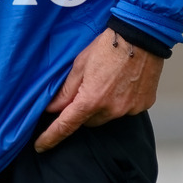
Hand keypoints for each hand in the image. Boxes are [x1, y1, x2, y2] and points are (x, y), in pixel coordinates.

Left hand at [34, 28, 163, 152]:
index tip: (40, 146)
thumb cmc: (109, 45)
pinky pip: (125, 110)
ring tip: (106, 82)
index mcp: (92, 99)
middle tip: (85, 89)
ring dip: (102, 106)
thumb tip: (51, 107)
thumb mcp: (80, 64)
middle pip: (88, 121)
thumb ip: (66, 90)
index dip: (51, 137)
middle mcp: (111, 109)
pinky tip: (122, 83)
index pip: (66, 125)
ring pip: (107, 117)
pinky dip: (120, 101)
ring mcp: (129, 109)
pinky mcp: (142, 105)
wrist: (141, 35)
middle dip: (83, 110)